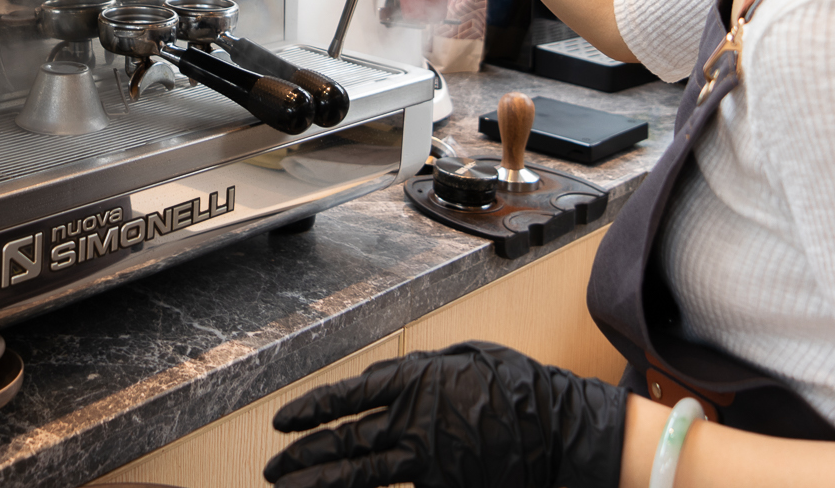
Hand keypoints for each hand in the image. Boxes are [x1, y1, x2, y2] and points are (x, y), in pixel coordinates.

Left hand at [264, 342, 625, 487]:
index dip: (310, 410)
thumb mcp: (464, 358)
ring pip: (358, 479)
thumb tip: (386, 378)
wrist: (560, 430)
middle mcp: (411, 423)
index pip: (345, 397)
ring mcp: (425, 463)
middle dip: (302, 458)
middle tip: (274, 470)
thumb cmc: (517, 389)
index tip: (282, 422)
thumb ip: (420, 372)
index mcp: (412, 383)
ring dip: (318, 486)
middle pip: (342, 444)